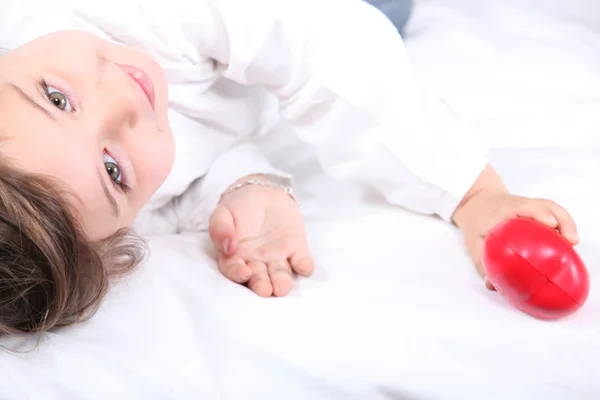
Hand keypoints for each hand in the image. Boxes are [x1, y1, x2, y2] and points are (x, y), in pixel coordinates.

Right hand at [208, 178, 313, 296]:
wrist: (263, 193)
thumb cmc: (238, 207)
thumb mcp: (223, 212)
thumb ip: (220, 229)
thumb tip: (227, 247)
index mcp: (236, 257)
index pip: (235, 270)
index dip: (238, 273)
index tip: (244, 272)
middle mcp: (257, 263)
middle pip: (259, 277)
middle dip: (262, 284)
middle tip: (265, 290)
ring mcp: (278, 258)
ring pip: (280, 274)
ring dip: (282, 281)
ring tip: (282, 288)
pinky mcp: (296, 249)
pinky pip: (301, 260)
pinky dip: (304, 265)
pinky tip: (305, 267)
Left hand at [454, 190, 578, 289]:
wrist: (477, 204)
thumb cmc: (476, 225)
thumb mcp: (474, 246)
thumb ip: (483, 265)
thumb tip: (493, 285)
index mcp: (501, 211)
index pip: (521, 206)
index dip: (538, 212)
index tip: (550, 224)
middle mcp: (517, 204)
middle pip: (543, 205)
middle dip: (560, 220)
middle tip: (569, 241)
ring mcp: (528, 204)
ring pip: (551, 207)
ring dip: (566, 222)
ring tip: (573, 242)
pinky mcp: (535, 207)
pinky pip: (553, 211)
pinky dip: (564, 223)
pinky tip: (569, 239)